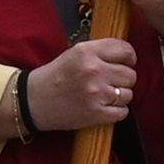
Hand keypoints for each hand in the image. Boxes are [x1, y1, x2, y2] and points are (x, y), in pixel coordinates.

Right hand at [17, 36, 138, 135]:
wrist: (33, 101)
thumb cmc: (55, 76)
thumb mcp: (74, 53)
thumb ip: (99, 51)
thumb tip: (128, 56)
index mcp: (86, 52)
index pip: (125, 50)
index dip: (128, 58)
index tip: (124, 63)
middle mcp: (93, 70)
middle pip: (130, 75)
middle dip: (123, 79)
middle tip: (109, 82)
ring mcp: (96, 93)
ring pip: (128, 94)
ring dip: (119, 97)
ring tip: (103, 96)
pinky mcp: (97, 114)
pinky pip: (123, 112)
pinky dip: (116, 112)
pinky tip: (103, 108)